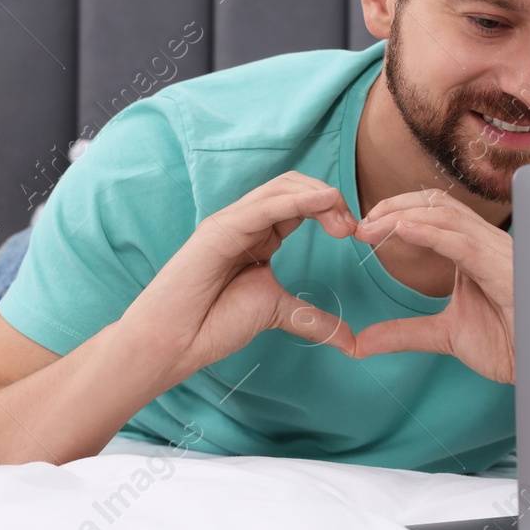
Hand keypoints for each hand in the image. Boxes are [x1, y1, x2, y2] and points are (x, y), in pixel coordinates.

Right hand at [118, 172, 358, 385]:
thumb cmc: (214, 323)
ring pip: (281, 188)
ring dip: (319, 197)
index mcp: (262, 235)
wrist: (174, 341)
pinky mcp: (220, 229)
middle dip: (330, 200)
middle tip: (352, 228)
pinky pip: (263, 207)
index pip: (302, 203)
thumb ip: (312, 319)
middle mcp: (248, 222)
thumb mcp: (276, 313)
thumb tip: (350, 342)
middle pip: (295, 187)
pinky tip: (323, 201)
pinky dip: (297, 200)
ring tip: (343, 221)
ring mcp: (232, 222)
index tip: (355, 233)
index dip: (332, 210)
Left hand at [348, 190, 514, 383]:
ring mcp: (496, 252)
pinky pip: (463, 243)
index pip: (434, 212)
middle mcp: (486, 243)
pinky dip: (431, 233)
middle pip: (438, 203)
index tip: (364, 227)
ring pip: (447, 215)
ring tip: (373, 226)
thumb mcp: (444, 335)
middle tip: (361, 224)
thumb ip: (403, 333)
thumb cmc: (508, 343)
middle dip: (396, 206)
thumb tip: (360, 343)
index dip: (398, 211)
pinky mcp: (502, 269)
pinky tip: (403, 229)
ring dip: (404, 216)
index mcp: (474, 251)